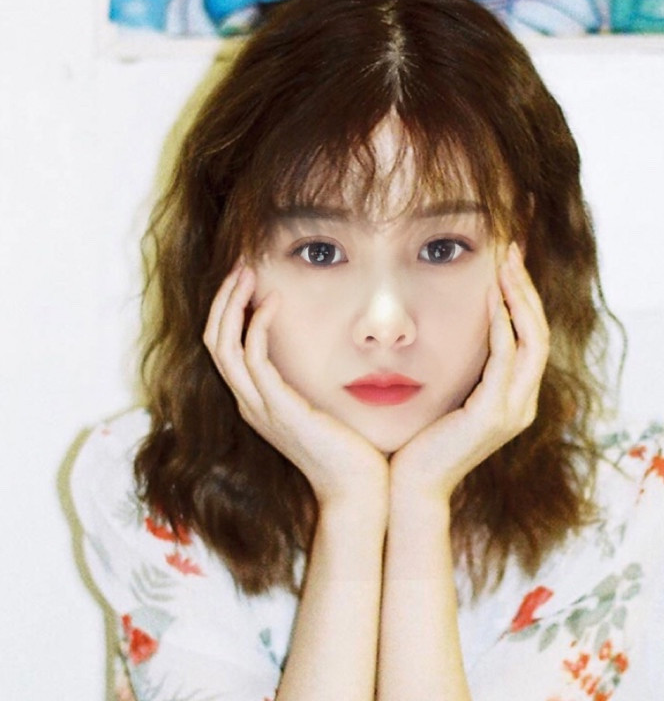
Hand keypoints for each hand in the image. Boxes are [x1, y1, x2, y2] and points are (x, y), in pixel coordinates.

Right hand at [203, 267, 389, 511]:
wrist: (357, 489)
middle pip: (214, 342)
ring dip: (233, 305)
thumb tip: (315, 349)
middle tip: (241, 267)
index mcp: (255, 402)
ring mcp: (259, 407)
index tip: (245, 280)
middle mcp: (248, 403)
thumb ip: (304, 382)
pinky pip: (254, 358)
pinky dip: (258, 325)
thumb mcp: (317, 408)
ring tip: (249, 273)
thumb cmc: (345, 448)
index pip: (223, 348)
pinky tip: (274, 303)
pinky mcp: (278, 408)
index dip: (227, 312)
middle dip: (223, 300)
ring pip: (224, 346)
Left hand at [389, 243, 549, 504]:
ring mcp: (512, 411)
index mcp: (514, 398)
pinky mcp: (493, 416)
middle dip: (526, 289)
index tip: (509, 265)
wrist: (411, 487)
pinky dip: (502, 327)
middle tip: (512, 251)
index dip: (524, 300)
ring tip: (505, 265)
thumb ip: (464, 372)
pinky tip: (491, 301)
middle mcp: (522, 404)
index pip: (531, 339)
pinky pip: (505, 361)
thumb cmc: (422, 442)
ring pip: (532, 342)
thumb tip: (455, 334)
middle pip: (540, 334)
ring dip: (519, 299)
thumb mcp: (449, 399)